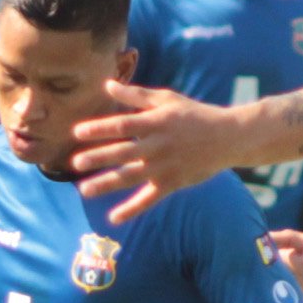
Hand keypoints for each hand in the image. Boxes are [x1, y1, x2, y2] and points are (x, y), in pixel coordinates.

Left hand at [70, 82, 241, 224]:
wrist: (228, 137)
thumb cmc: (193, 114)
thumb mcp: (166, 99)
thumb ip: (135, 95)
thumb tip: (107, 85)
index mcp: (155, 122)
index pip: (122, 125)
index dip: (99, 129)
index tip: (77, 132)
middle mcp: (158, 145)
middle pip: (123, 152)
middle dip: (98, 157)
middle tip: (75, 163)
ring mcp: (165, 166)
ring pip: (131, 177)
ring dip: (107, 184)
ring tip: (83, 190)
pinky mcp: (172, 183)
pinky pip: (149, 199)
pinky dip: (132, 209)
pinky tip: (113, 217)